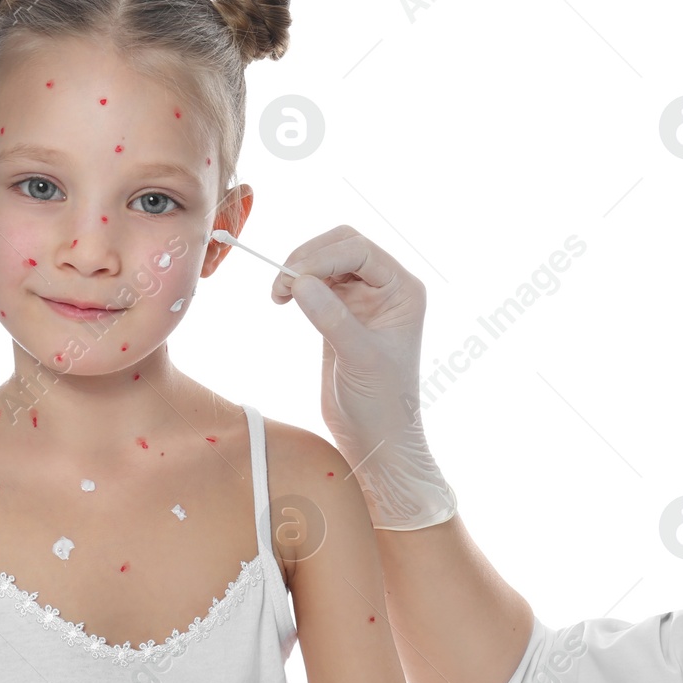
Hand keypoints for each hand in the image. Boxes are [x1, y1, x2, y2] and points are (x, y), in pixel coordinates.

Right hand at [270, 225, 456, 529]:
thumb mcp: (359, 359)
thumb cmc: (383, 403)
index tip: (294, 279)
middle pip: (342, 246)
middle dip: (309, 257)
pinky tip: (285, 300)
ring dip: (300, 270)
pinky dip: (298, 285)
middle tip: (281, 285)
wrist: (376, 437)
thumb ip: (332, 318)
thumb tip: (300, 281)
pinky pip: (317, 283)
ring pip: (326, 261)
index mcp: (403, 290)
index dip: (324, 256)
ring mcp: (363, 299)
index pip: (361, 250)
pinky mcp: (341, 313)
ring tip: (279, 295)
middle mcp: (386, 288)